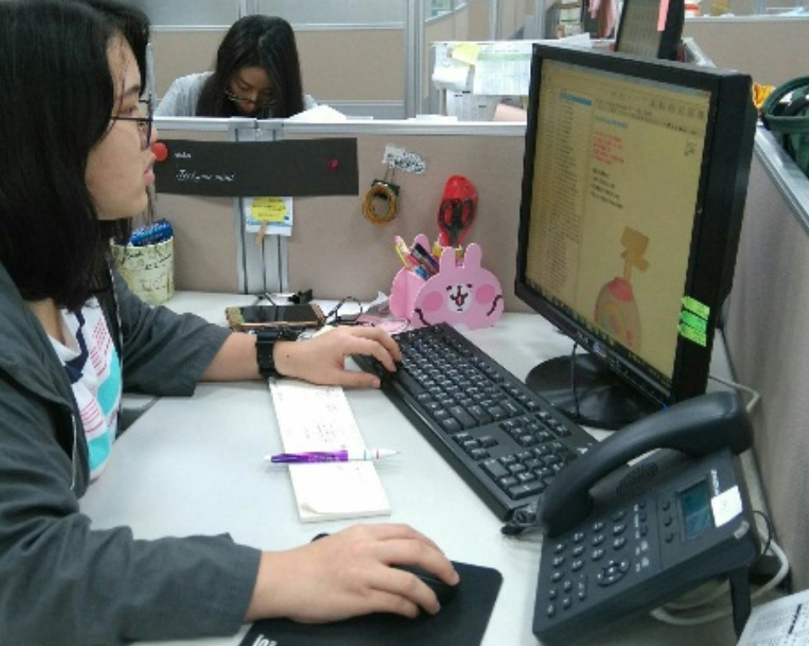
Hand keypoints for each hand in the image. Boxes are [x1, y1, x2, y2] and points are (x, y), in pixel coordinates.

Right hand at [245, 524, 459, 622]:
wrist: (282, 580)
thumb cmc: (308, 564)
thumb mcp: (342, 543)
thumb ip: (368, 547)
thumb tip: (394, 560)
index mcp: (364, 533)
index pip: (407, 532)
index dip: (430, 544)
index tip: (440, 556)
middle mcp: (367, 549)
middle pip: (416, 551)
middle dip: (441, 564)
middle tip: (452, 578)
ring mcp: (365, 573)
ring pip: (410, 580)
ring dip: (429, 594)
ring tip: (434, 604)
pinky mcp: (359, 598)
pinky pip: (395, 602)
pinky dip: (410, 608)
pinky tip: (412, 613)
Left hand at [274, 326, 401, 387]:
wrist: (291, 357)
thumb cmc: (311, 368)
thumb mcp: (335, 378)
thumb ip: (358, 379)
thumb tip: (377, 381)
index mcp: (346, 342)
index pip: (374, 346)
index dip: (386, 358)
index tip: (392, 369)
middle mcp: (347, 331)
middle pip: (377, 332)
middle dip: (391, 344)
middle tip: (398, 358)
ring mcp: (344, 329)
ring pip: (371, 329)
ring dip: (384, 340)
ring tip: (391, 354)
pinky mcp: (341, 331)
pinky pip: (364, 331)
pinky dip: (375, 338)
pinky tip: (377, 349)